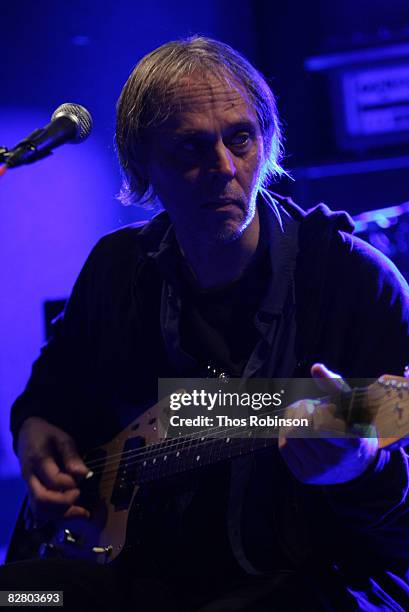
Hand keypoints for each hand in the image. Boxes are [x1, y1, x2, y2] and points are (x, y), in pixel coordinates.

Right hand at [17, 417, 90, 521]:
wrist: (27, 435)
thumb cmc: (47, 435)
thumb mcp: (62, 439)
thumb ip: (72, 457)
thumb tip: (84, 474)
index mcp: (38, 460)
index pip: (53, 480)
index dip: (70, 483)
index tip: (84, 478)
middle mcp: (30, 477)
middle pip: (41, 499)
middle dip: (64, 502)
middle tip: (79, 494)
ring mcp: (29, 487)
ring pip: (39, 509)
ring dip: (61, 514)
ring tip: (82, 512)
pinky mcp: (31, 493)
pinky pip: (40, 511)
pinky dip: (57, 516)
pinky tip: (73, 514)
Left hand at [278, 364, 378, 484]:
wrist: (357, 464)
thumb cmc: (351, 424)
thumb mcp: (350, 404)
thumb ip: (333, 384)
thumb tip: (315, 367)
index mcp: (352, 442)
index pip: (322, 423)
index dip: (319, 410)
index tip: (323, 407)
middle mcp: (336, 460)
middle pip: (301, 426)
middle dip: (302, 410)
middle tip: (309, 406)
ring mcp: (320, 470)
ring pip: (290, 435)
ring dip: (292, 420)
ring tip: (305, 418)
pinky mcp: (305, 476)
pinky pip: (284, 448)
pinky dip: (287, 434)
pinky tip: (299, 431)